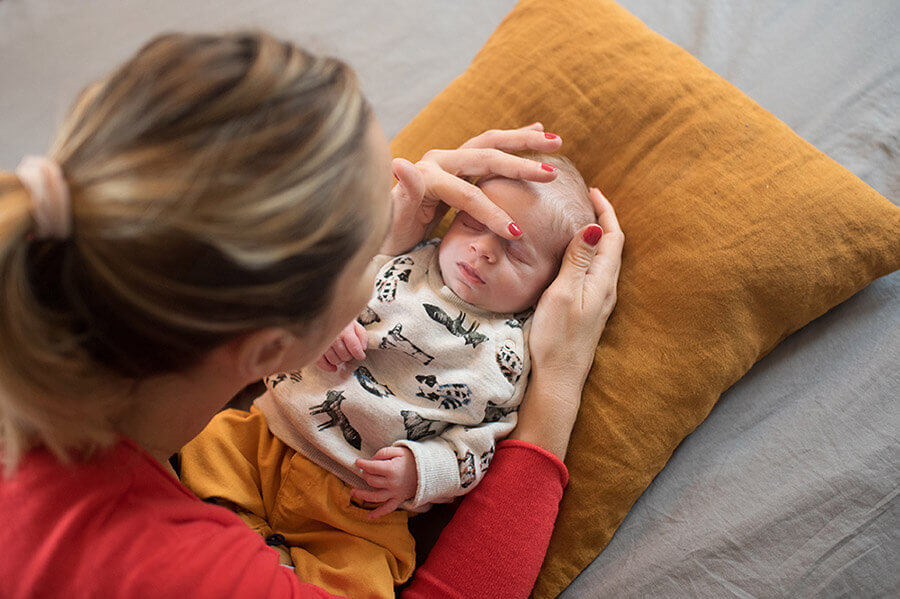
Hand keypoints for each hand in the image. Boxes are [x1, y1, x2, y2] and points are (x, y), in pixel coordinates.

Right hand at [315, 320, 367, 371]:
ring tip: (340, 354)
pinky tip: (333, 366)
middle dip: (349, 355)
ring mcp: (323, 344)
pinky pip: (322, 363)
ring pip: (334, 360)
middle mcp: (333, 338)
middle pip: (345, 356)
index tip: (361, 356)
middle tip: (348, 351)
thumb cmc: (340, 321)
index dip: (359, 354)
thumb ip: (362, 335)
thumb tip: (363, 348)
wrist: (323, 315)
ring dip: (339, 360)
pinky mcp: (316, 348)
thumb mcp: (354, 324)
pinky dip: (328, 367)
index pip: (354, 347)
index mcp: (345, 331)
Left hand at [351, 447, 417, 518]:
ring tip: (353, 492)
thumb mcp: (399, 450)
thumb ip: (383, 453)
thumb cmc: (412, 458)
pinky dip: (378, 513)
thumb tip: (371, 460)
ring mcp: (395, 493)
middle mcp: (392, 483)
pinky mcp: (399, 499)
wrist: (429, 470)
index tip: (357, 462)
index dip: (362, 464)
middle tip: (364, 471)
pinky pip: (388, 508)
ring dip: (362, 495)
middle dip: (365, 475)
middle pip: (371, 481)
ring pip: (375, 497)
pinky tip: (369, 516)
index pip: (371, 467)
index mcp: (391, 469)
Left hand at [381, 122, 563, 254]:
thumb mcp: (392, 221)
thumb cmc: (388, 234)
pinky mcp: (457, 164)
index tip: (516, 234)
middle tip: (552, 175)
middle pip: (485, 155)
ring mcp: (449, 160)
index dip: (492, 212)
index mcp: (427, 175)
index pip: (467, 193)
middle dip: (520, 166)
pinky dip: (514, 141)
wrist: (382, 228)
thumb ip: (403, 193)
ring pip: (491, 144)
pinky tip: (536, 133)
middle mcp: (439, 160)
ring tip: (555, 141)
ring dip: (524, 141)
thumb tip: (401, 162)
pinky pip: (489, 148)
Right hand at [510, 188, 623, 458]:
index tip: (592, 190)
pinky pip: (593, 273)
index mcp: (603, 281)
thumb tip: (595, 226)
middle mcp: (606, 290)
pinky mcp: (587, 311)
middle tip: (584, 199)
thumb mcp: (564, 293)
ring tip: (577, 220)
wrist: (557, 380)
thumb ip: (578, 260)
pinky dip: (586, 255)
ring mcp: (598, 302)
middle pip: (613, 246)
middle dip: (602, 219)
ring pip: (603, 260)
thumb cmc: (557, 338)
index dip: (606, 211)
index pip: (614, 237)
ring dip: (595, 237)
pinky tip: (571, 256)